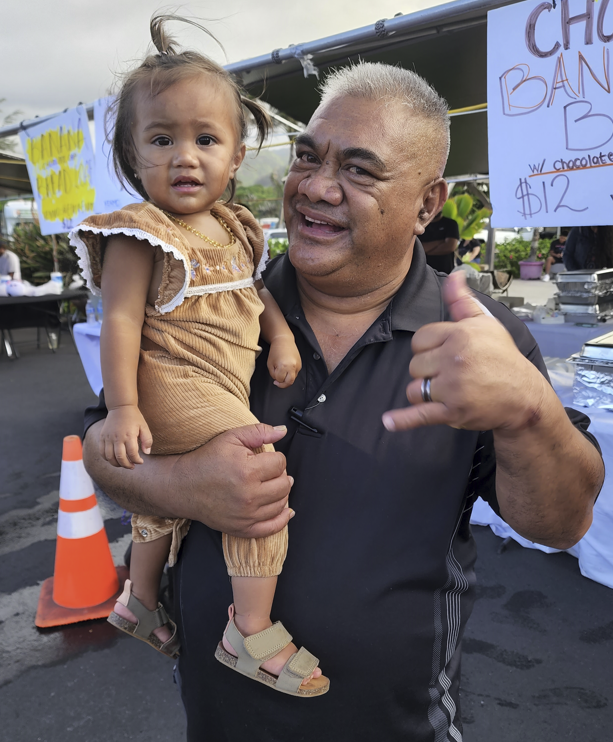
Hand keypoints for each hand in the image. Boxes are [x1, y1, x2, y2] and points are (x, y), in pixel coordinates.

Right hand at [99, 405, 152, 468]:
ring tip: (123, 464)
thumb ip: (147, 440)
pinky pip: (102, 452)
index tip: (140, 462)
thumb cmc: (134, 417)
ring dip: (117, 464)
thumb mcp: (144, 427)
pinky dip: (107, 459)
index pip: (132, 454)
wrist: (120, 407)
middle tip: (132, 466)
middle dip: (127, 465)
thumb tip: (146, 453)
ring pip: (109, 457)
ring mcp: (108, 438)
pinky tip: (114, 459)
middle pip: (120, 458)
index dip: (137, 460)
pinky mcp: (102, 437)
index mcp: (129, 435)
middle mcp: (117, 437)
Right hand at [173, 423, 294, 537]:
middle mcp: (249, 495)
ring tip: (272, 485)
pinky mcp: (242, 528)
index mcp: (247, 471)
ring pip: (281, 504)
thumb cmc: (205, 460)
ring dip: (281, 493)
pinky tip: (286, 511)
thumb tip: (282, 430)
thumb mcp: (230, 437)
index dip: (276, 458)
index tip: (266, 458)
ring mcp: (246, 515)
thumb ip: (259, 432)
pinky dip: (282, 519)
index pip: (280, 463)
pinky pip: (272, 527)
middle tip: (270, 471)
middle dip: (281, 475)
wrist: (183, 486)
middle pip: (284, 485)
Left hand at [267, 336, 301, 387]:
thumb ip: (273, 374)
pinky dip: (290, 374)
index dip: (276, 379)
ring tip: (281, 373)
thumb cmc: (275, 351)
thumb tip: (278, 380)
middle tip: (278, 383)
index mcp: (284, 366)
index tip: (274, 378)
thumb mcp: (270, 364)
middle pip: (289, 382)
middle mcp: (293, 366)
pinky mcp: (300, 365)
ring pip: (293, 378)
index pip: (280, 379)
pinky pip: (295, 373)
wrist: (284, 341)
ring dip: (287, 379)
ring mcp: (298, 365)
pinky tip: (286, 369)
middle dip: (283, 384)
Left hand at [382, 271, 547, 431]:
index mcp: (460, 335)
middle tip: (453, 374)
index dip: (429, 348)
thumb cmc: (501, 358)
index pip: (419, 340)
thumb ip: (462, 301)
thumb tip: (454, 275)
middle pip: (415, 365)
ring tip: (447, 392)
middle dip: (428, 371)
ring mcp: (453, 387)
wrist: (523, 397)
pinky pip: (420, 414)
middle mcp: (455, 359)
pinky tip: (388, 421)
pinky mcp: (453, 412)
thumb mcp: (485, 324)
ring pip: (415, 388)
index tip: (446, 354)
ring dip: (424, 393)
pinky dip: (403, 420)